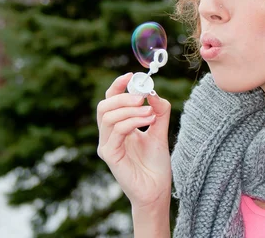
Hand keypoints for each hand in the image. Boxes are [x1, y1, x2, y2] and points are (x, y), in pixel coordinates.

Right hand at [97, 73, 172, 208]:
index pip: (109, 101)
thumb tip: (153, 92)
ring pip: (109, 117)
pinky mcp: (110, 156)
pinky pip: (117, 131)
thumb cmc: (156, 164)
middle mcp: (108, 135)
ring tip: (150, 112)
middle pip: (104, 106)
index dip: (117, 86)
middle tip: (142, 96)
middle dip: (123, 96)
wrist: (157, 190)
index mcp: (118, 127)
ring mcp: (107, 146)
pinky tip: (148, 120)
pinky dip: (133, 121)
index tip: (131, 76)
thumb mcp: (160, 130)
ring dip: (131, 109)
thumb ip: (159, 110)